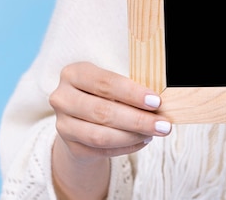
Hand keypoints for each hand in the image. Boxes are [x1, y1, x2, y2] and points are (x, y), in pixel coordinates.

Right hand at [49, 61, 171, 161]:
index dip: (132, 93)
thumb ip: (130, 89)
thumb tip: (158, 104)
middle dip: (137, 119)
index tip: (156, 101)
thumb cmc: (105, 93)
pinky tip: (143, 141)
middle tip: (163, 125)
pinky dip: (125, 147)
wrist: (81, 116)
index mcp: (73, 74)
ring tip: (154, 133)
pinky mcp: (70, 146)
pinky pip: (101, 150)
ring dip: (132, 136)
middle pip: (103, 112)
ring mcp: (63, 124)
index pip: (105, 83)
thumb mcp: (113, 83)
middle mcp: (62, 98)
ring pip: (100, 135)